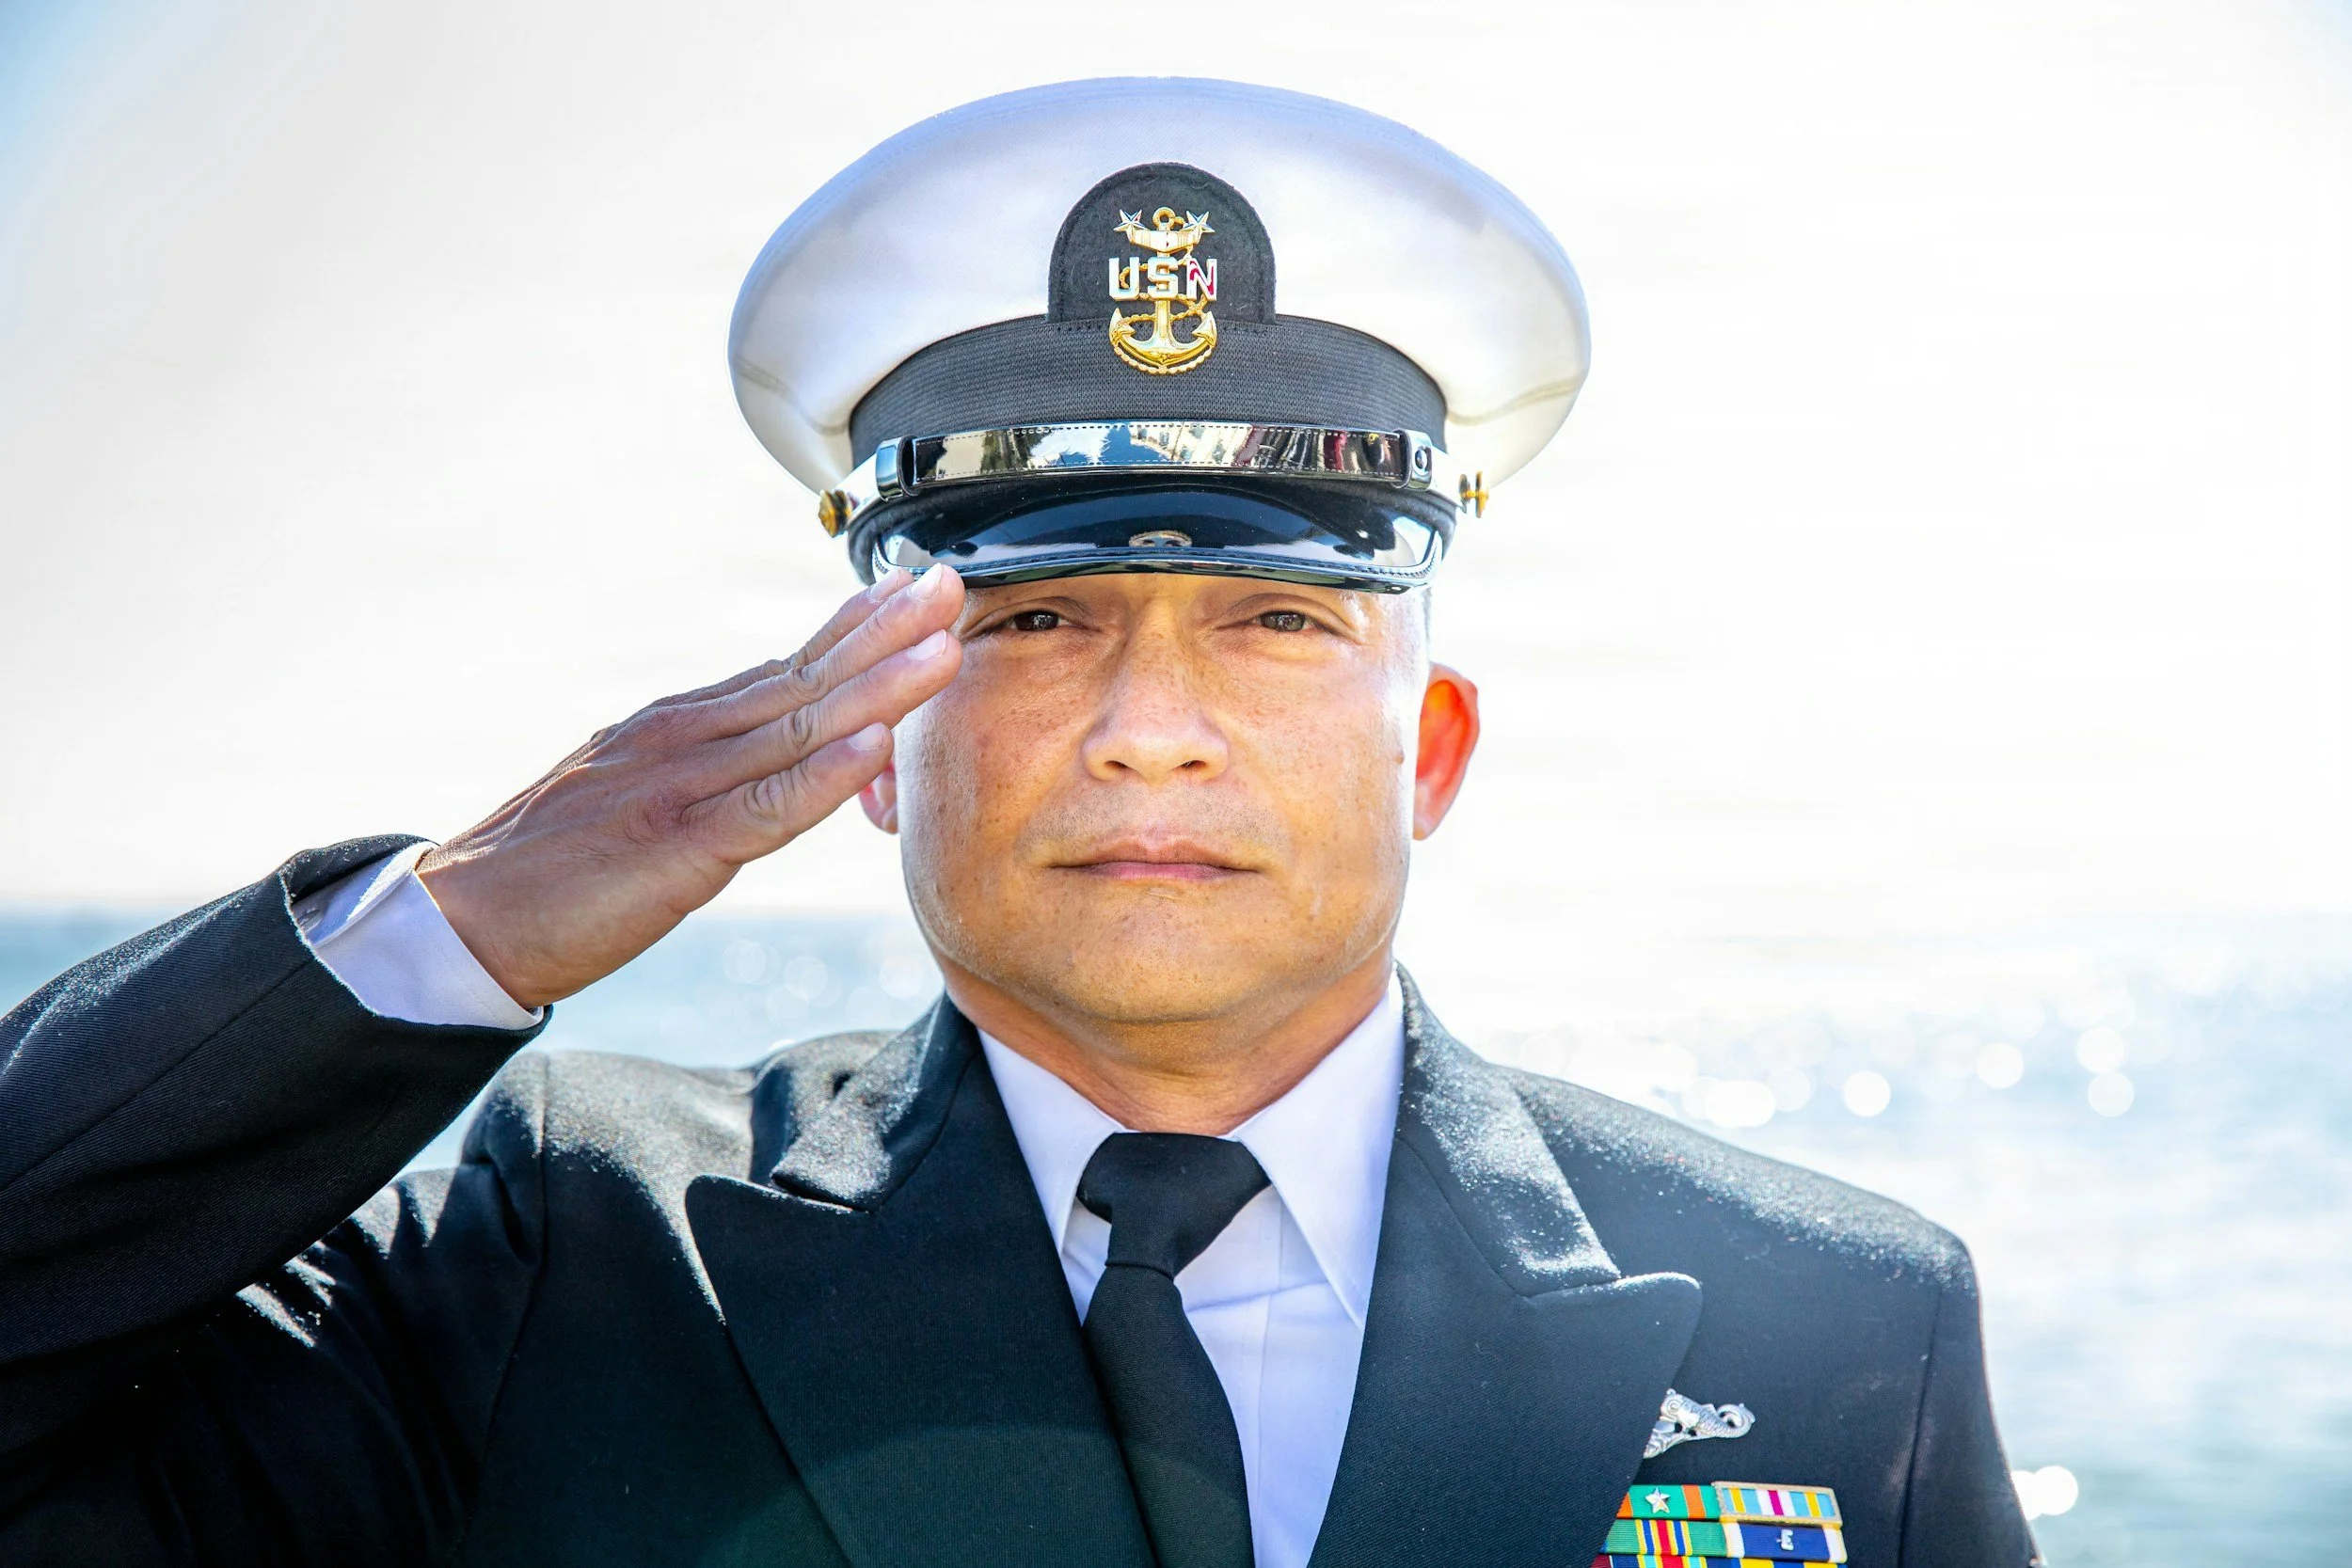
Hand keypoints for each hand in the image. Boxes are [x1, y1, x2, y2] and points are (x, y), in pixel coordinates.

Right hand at [418, 566, 964, 1007]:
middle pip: (805, 678)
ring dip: (878, 687)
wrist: (463, 918)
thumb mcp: (641, 795)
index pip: (786, 666)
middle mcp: (686, 738)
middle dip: (886, 631)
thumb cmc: (553, 866)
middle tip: (952, 582)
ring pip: (798, 729)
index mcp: (681, 726)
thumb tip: (775, 750)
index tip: (915, 584)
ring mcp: (681, 787)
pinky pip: (764, 809)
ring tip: (942, 648)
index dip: (856, 626)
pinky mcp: (675, 849)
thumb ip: (708, 769)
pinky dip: (822, 775)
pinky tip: (873, 745)